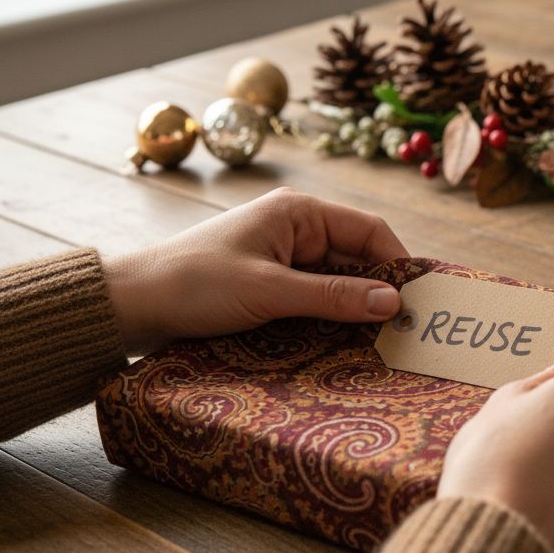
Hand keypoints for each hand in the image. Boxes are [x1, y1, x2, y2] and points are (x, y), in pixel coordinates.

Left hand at [104, 187, 407, 352]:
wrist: (132, 303)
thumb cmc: (194, 285)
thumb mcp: (269, 292)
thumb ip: (333, 297)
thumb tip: (393, 302)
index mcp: (299, 212)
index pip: (370, 231)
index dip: (399, 264)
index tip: (421, 301)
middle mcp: (296, 228)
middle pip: (358, 257)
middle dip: (380, 291)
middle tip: (408, 330)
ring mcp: (283, 255)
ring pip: (338, 280)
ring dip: (355, 307)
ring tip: (382, 340)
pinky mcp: (270, 281)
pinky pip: (315, 295)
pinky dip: (331, 315)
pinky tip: (344, 340)